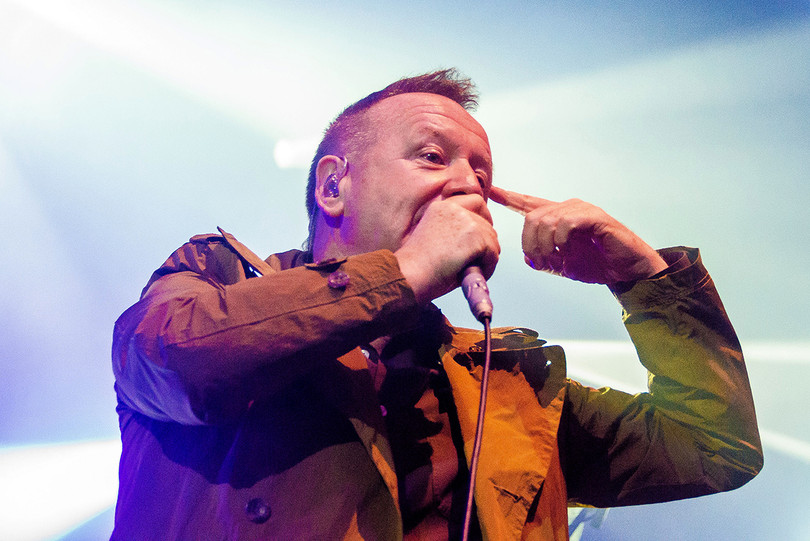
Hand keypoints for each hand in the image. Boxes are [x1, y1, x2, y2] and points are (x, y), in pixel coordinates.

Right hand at [395, 195, 499, 303]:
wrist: (409, 275)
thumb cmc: (416, 266)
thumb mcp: (433, 238)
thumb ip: (453, 231)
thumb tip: (476, 238)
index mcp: (441, 207)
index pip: (474, 200)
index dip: (482, 216)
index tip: (480, 232)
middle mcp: (454, 209)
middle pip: (487, 220)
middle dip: (486, 240)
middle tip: (478, 257)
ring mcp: (466, 221)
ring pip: (492, 239)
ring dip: (486, 256)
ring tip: (469, 270)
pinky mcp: (475, 236)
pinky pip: (493, 253)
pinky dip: (488, 267)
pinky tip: (470, 274)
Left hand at [490, 186, 666, 284]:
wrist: (626, 271)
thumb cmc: (597, 265)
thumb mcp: (562, 266)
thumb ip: (544, 260)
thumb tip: (528, 258)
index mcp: (558, 218)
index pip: (528, 203)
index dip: (509, 197)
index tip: (491, 191)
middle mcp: (567, 208)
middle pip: (531, 218)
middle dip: (529, 244)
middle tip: (541, 263)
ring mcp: (581, 210)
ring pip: (546, 221)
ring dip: (545, 246)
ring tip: (556, 261)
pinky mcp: (595, 217)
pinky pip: (567, 222)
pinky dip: (562, 240)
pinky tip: (567, 251)